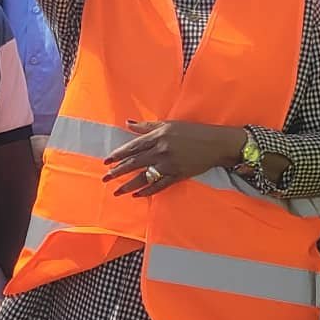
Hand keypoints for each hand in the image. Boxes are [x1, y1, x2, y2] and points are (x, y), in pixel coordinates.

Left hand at [102, 120, 245, 196]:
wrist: (214, 143)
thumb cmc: (191, 131)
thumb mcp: (168, 124)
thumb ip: (147, 126)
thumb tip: (128, 123)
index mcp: (158, 136)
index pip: (133, 146)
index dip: (119, 154)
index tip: (107, 161)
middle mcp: (161, 150)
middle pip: (135, 162)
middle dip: (118, 171)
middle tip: (105, 178)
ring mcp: (169, 164)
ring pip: (144, 176)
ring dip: (129, 184)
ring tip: (116, 191)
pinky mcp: (177, 175)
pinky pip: (159, 185)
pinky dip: (148, 191)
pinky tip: (137, 195)